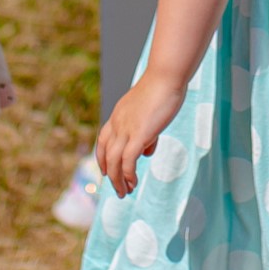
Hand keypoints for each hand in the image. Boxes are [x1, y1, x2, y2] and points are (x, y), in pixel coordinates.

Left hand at [95, 68, 190, 196]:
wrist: (165, 77)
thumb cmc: (163, 90)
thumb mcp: (150, 113)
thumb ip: (147, 133)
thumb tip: (147, 152)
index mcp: (118, 116)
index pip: (103, 141)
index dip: (103, 158)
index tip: (107, 172)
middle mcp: (117, 124)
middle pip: (106, 154)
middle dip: (110, 175)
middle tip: (117, 190)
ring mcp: (126, 129)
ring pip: (114, 161)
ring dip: (117, 180)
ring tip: (124, 192)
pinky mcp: (138, 134)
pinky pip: (128, 160)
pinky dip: (128, 174)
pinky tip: (133, 182)